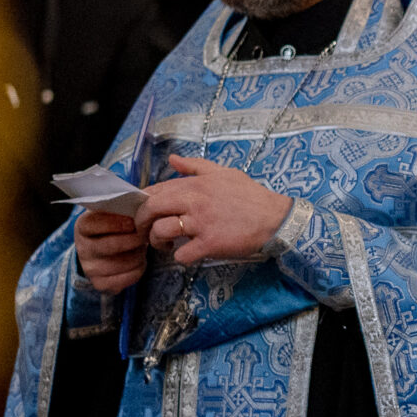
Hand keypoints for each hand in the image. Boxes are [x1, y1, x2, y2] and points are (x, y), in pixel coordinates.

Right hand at [74, 209, 148, 294]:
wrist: (101, 254)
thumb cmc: (112, 228)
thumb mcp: (111, 215)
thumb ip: (121, 209)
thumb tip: (142, 205)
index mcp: (82, 227)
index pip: (94, 223)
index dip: (116, 222)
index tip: (133, 221)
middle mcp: (82, 248)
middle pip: (109, 245)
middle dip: (132, 240)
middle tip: (145, 235)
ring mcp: (90, 268)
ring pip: (121, 264)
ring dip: (138, 255)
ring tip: (143, 247)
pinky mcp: (100, 284)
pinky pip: (126, 278)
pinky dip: (139, 269)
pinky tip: (140, 260)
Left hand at [139, 154, 293, 266]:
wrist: (275, 218)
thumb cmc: (251, 196)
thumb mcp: (224, 173)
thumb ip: (195, 166)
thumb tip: (172, 159)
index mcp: (195, 184)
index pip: (155, 189)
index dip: (142, 201)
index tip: (144, 210)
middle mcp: (194, 201)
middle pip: (151, 209)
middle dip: (141, 221)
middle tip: (144, 230)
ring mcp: (201, 224)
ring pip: (161, 232)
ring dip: (157, 241)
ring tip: (165, 244)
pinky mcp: (210, 244)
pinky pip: (182, 254)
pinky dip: (180, 257)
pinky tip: (187, 254)